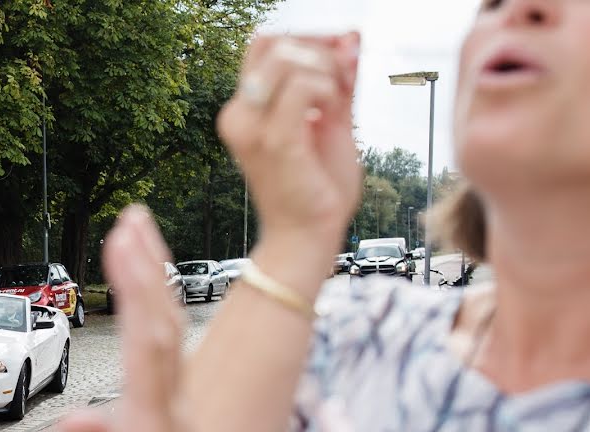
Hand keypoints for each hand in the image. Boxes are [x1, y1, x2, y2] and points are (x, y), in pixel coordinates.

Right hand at [62, 206, 250, 431]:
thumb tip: (81, 416)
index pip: (150, 349)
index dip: (139, 289)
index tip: (125, 238)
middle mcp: (171, 419)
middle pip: (165, 331)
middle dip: (150, 270)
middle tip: (134, 218)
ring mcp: (172, 419)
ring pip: (168, 339)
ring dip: (155, 285)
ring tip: (137, 240)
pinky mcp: (166, 422)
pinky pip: (162, 357)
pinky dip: (152, 316)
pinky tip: (142, 300)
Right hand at [217, 33, 361, 244]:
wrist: (307, 237)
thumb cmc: (316, 188)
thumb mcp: (330, 123)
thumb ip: (338, 81)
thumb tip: (351, 36)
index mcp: (244, 111)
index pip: (266, 44)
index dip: (307, 39)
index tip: (340, 56)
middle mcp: (238, 116)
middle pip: (273, 43)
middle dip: (319, 48)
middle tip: (343, 76)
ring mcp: (251, 129)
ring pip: (288, 59)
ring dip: (326, 70)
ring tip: (338, 101)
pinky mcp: (274, 142)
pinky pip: (304, 86)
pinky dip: (329, 90)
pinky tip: (333, 114)